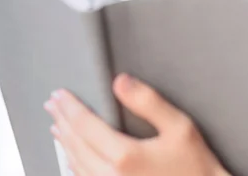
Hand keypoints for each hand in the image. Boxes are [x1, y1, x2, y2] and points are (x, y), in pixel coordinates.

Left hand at [44, 73, 229, 175]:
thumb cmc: (195, 164)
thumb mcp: (180, 127)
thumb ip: (149, 102)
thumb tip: (120, 82)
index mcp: (125, 156)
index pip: (85, 125)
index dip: (70, 107)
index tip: (60, 95)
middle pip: (75, 145)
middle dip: (62, 121)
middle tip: (52, 105)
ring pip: (76, 165)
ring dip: (64, 143)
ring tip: (58, 126)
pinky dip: (73, 165)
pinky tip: (73, 158)